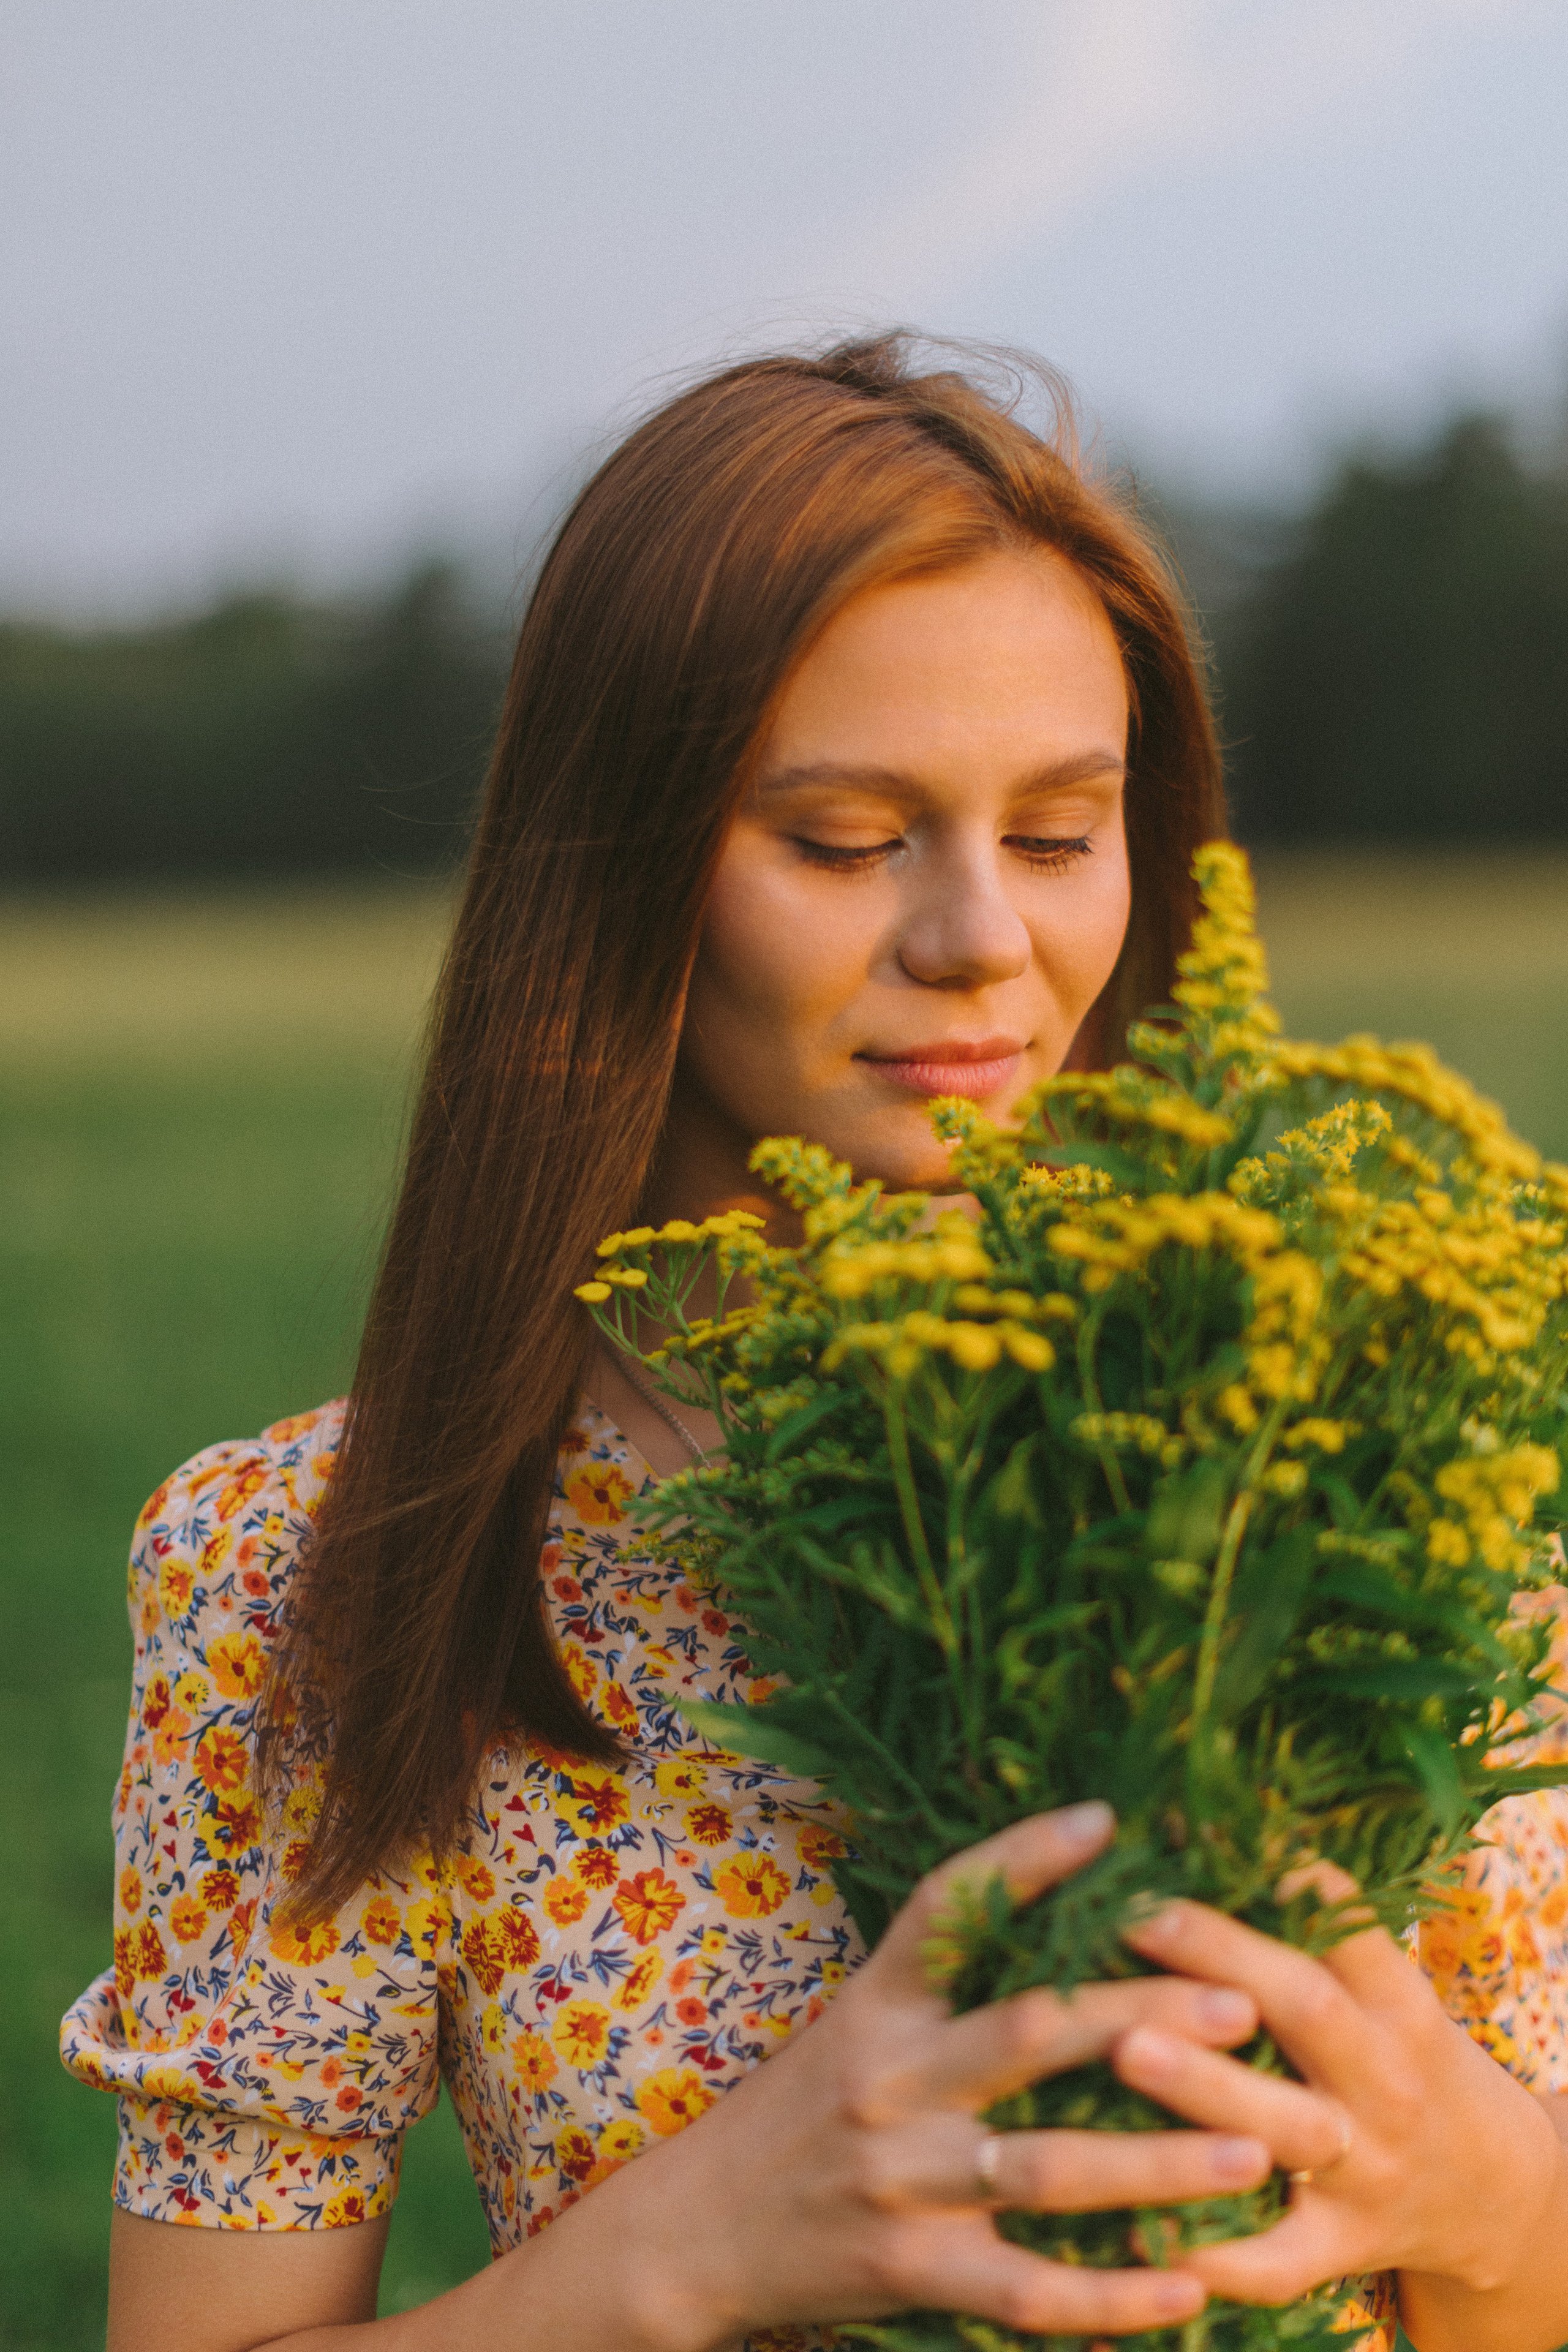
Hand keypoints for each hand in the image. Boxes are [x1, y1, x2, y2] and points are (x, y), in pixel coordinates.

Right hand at [564, 1801, 1271, 2349]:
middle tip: (1242, 2002)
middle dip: (1140, 2016)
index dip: (1024, 1859)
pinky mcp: (913, 2273)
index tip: (1108, 1822)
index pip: (945, 1908)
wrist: (697, 2230)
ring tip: (1253, 2151)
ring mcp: (901, 2181)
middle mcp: (889, 2081)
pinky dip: (1113, 2296)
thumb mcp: (856, 2021)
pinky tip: (1192, 2286)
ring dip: (1158, 2163)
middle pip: (1027, 2035)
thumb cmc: (802, 2109)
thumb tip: (1058, 1907)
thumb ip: (943, 1979)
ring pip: (1047, 2170)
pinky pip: (1029, 2292)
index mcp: (875, 2004)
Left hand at [1113, 1872, 1567, 2351]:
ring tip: (1124, 2047)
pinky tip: (1141, 2229)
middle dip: (1218, 1955)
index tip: (1203, 1830)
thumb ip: (1311, 1931)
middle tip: (1133, 1916)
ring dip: (1201, 2087)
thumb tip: (1200, 1825)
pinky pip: (1273, 2259)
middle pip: (1307, 2007)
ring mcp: (1363, 2169)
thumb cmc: (1399, 2060)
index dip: (1284, 1878)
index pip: (1349, 1926)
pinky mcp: (1339, 2249)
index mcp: (1395, 2004)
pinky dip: (1213, 2251)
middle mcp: (1384, 2081)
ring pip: (1280, 2127)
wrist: (1491, 2194)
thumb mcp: (1382, 1991)